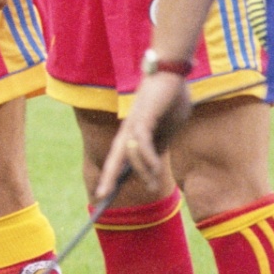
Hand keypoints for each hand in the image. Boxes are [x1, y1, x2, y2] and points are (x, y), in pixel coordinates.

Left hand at [98, 71, 191, 196]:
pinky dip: (147, 156)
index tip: (104, 196)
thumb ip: (160, 147)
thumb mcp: (167, 131)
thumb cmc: (170, 100)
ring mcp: (135, 124)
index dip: (112, 177)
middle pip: (114, 159)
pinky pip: (142, 141)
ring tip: (153, 185)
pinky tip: (156, 167)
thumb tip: (156, 171)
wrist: (172, 74)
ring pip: (129, 154)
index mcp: (133, 134)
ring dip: (142, 171)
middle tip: (100, 198)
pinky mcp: (144, 117)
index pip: (119, 160)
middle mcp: (128, 131)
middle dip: (107, 179)